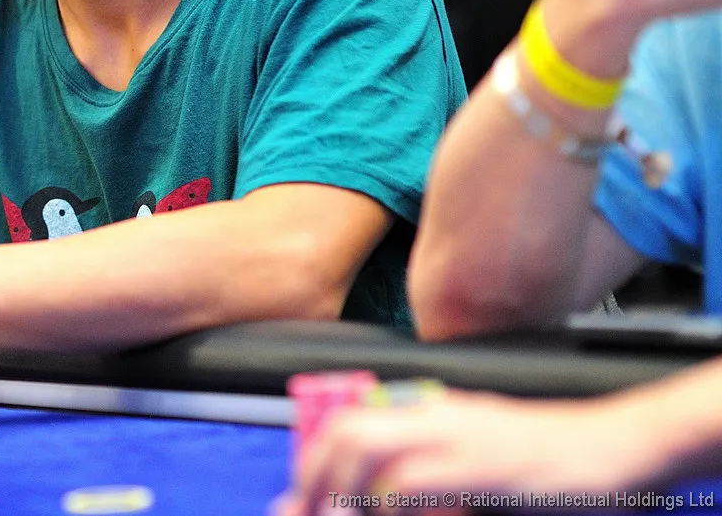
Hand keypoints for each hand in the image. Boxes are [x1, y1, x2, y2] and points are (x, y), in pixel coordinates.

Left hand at [275, 390, 651, 515]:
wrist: (615, 448)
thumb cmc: (549, 460)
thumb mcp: (479, 458)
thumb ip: (430, 474)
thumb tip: (378, 497)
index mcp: (431, 410)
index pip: (350, 420)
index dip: (316, 458)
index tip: (303, 495)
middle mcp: (435, 414)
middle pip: (347, 430)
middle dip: (314, 474)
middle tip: (307, 511)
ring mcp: (455, 436)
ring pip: (367, 448)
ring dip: (339, 489)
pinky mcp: (479, 466)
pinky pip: (409, 482)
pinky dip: (385, 504)